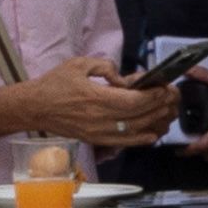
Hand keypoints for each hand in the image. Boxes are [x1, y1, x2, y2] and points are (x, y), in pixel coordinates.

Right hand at [7, 59, 169, 143]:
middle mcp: (99, 119)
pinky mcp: (95, 139)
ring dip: (155, 122)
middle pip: (139, 116)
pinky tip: (152, 134)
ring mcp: (97, 132)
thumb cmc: (54, 84)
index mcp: (96, 98)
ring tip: (168, 113)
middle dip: (160, 107)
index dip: (154, 96)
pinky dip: (140, 139)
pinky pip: (123, 142)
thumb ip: (105, 66)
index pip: (134, 100)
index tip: (166, 88)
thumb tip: (122, 77)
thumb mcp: (79, 64)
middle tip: (173, 98)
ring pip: (134, 131)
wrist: (34, 107)